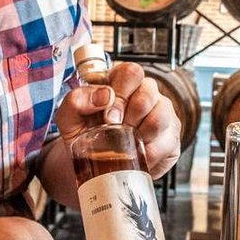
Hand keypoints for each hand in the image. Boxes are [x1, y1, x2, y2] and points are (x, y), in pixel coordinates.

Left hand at [56, 62, 181, 178]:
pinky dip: (148, 153)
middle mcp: (145, 93)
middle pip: (148, 92)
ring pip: (160, 116)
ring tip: (125, 144)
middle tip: (115, 131)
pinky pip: (166, 142)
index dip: (121, 93)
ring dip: (140, 134)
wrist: (93, 167)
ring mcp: (162, 113)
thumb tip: (104, 95)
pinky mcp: (171, 137)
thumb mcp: (68, 119)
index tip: (107, 116)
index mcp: (121, 82)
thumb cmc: (82, 137)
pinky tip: (137, 155)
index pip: (131, 72)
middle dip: (129, 115)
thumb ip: (76, 100)